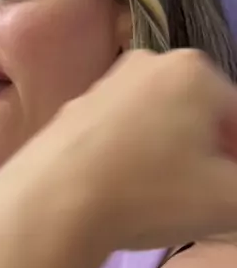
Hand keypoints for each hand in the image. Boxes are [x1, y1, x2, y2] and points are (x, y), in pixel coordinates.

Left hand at [0, 50, 236, 259]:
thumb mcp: (229, 200)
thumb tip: (229, 179)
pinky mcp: (75, 110)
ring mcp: (106, 83)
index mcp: (195, 70)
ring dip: (173, 156)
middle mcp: (150, 62)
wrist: (47, 205)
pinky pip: (122, 133)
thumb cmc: (149, 194)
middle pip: (202, 116)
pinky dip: (133, 157)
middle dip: (211, 155)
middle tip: (205, 198)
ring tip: (165, 201)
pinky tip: (125, 192)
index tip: (227, 194)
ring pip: (160, 123)